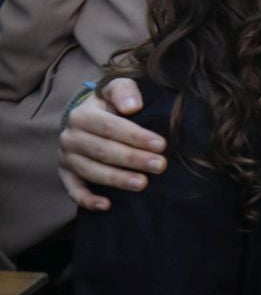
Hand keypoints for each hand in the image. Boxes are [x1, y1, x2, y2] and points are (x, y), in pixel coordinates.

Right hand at [59, 76, 165, 210]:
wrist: (89, 115)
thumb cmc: (110, 103)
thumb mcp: (117, 88)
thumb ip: (124, 91)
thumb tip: (133, 106)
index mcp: (82, 115)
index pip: (111, 127)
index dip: (136, 136)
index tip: (161, 145)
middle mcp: (70, 137)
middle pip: (103, 151)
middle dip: (133, 159)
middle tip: (160, 166)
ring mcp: (66, 157)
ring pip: (91, 171)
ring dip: (117, 179)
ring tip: (142, 184)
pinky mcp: (66, 174)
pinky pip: (73, 190)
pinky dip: (87, 200)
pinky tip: (107, 205)